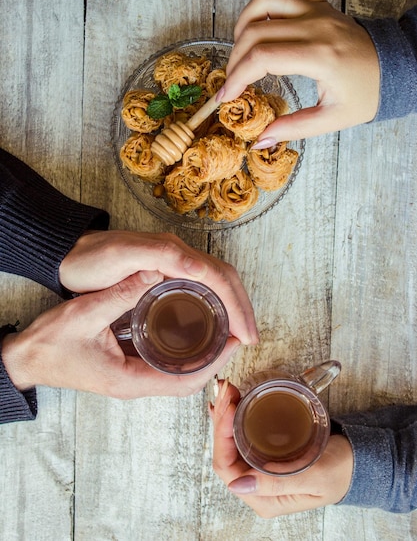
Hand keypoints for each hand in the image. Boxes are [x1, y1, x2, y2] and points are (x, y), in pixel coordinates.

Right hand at [1, 273, 240, 397]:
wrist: (25, 360)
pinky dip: (183, 353)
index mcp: (130, 380)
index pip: (185, 380)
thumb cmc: (49, 344)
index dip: (215, 361)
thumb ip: (119, 294)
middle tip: (235, 330)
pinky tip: (188, 330)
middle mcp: (135, 385)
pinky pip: (164, 366)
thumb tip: (155, 271)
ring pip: (178, 375)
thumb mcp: (82, 315)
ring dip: (202, 356)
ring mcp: (132, 379)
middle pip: (188, 381)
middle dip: (215, 360)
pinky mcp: (127, 370)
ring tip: (220, 328)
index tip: (235, 338)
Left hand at [59, 230, 257, 344]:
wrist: (68, 256)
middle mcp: (178, 257)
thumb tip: (198, 267)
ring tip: (240, 335)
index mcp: (173, 252)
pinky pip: (201, 290)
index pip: (218, 277)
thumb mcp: (120, 255)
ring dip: (233, 308)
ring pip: (216, 285)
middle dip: (242, 308)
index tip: (245, 333)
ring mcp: (173, 266)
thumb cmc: (90, 258)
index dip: (236, 305)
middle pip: (224, 280)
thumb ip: (158, 256)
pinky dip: (216, 307)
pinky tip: (214, 325)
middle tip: (250, 338)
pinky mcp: (164, 276)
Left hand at [210, 380, 352, 516]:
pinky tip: (229, 402)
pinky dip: (233, 416)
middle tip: (226, 389)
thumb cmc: (340, 472)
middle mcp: (256, 487)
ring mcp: (257, 471)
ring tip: (225, 390)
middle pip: (224, 452)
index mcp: (264, 499)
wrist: (358, 462)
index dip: (222, 436)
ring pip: (230, 442)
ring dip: (225, 414)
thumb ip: (280, 483)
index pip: (228, 468)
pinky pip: (240, 436)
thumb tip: (238, 485)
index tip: (228, 407)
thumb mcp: (315, 477)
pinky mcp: (264, 455)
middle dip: (221, 418)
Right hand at [217, 0, 379, 143]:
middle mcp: (315, 26)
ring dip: (244, 22)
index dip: (236, 77)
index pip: (262, 58)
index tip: (226, 96)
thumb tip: (260, 141)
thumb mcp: (332, 120)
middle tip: (232, 80)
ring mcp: (318, 9)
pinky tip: (267, 10)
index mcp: (319, 56)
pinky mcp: (322, 2)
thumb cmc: (365, 94)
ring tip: (242, 47)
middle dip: (234, 59)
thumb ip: (294, 129)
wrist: (393, 68)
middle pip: (256, 31)